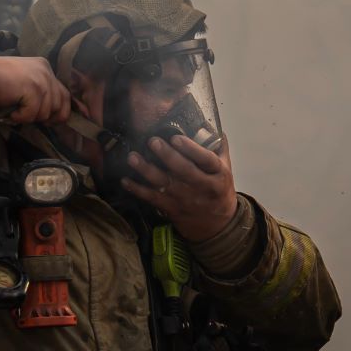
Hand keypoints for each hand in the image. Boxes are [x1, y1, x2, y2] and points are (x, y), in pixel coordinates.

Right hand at [0, 56, 70, 124]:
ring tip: (13, 111)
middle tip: (26, 116)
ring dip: (29, 117)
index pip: (64, 95)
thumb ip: (38, 96)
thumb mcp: (22, 86)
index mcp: (44, 68)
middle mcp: (46, 71)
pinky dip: (20, 118)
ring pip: (46, 112)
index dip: (59, 112)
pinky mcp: (33, 88)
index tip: (48, 122)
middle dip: (44, 117)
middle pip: (60, 105)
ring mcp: (41, 79)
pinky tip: (10, 112)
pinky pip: (32, 114)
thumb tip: (48, 118)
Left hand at [121, 134, 237, 240]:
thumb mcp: (226, 170)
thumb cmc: (218, 190)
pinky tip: (125, 180)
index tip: (176, 138)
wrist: (216, 225)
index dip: (192, 149)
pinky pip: (153, 198)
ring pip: (164, 184)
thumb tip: (213, 126)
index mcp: (218, 175)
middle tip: (153, 141)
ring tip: (133, 157)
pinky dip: (138, 189)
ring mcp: (185, 199)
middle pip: (184, 171)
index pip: (206, 160)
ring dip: (146, 170)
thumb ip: (219, 149)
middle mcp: (202, 187)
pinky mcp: (171, 208)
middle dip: (167, 155)